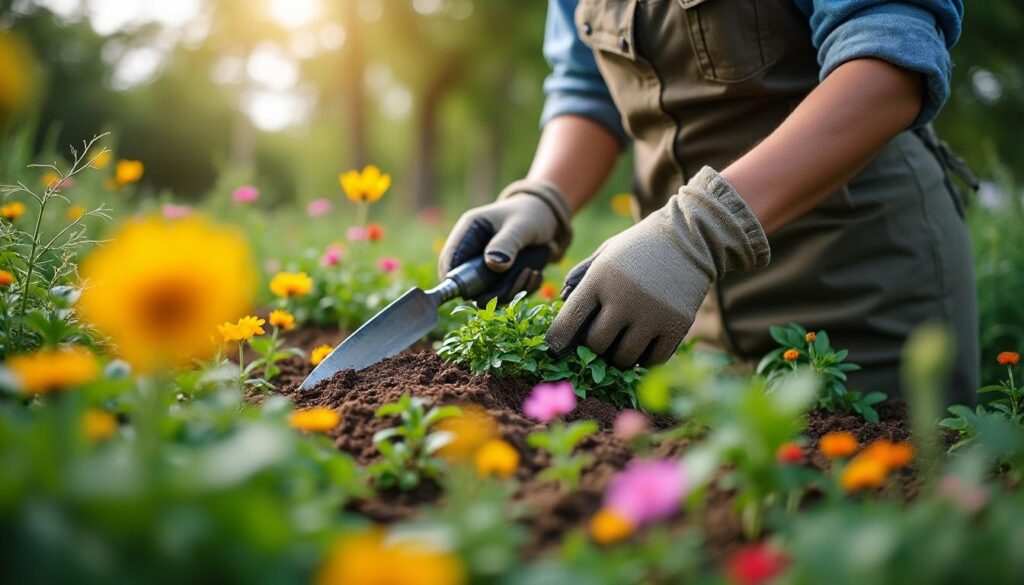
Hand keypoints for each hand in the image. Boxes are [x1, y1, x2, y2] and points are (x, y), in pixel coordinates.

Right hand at [438, 179, 571, 303]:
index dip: (459, 280)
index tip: (481, 290)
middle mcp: (472, 251)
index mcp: (469, 231)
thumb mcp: (521, 227)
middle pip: (467, 284)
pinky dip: (520, 289)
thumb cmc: (531, 215)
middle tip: (521, 277)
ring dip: (511, 290)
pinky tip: (534, 273)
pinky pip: (503, 294)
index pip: (450, 261)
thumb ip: (506, 244)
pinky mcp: (498, 277)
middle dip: (493, 290)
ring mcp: (484, 266)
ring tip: (532, 272)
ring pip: (486, 293)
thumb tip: (493, 265)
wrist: (547, 218)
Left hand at [545, 167, 769, 368]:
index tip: (554, 350)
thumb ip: (581, 276)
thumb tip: (562, 305)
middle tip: (600, 342)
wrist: (690, 236)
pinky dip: (645, 359)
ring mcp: (652, 314)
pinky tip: (643, 348)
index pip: (568, 321)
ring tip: (621, 346)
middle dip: (594, 347)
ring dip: (619, 357)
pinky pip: (654, 360)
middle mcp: (624, 299)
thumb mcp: (605, 252)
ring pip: (624, 358)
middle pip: (597, 345)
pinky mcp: (677, 325)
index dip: (557, 340)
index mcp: (600, 279)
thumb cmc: (640, 247)